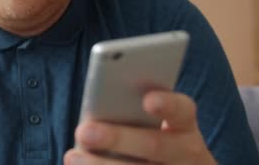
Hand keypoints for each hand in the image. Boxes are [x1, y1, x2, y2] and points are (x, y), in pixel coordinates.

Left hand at [64, 91, 216, 163]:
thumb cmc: (147, 137)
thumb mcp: (148, 124)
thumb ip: (129, 113)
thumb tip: (93, 116)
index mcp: (183, 126)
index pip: (181, 110)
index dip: (167, 105)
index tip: (148, 101)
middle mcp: (186, 154)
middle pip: (154, 145)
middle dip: (118, 138)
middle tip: (83, 131)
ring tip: (72, 157)